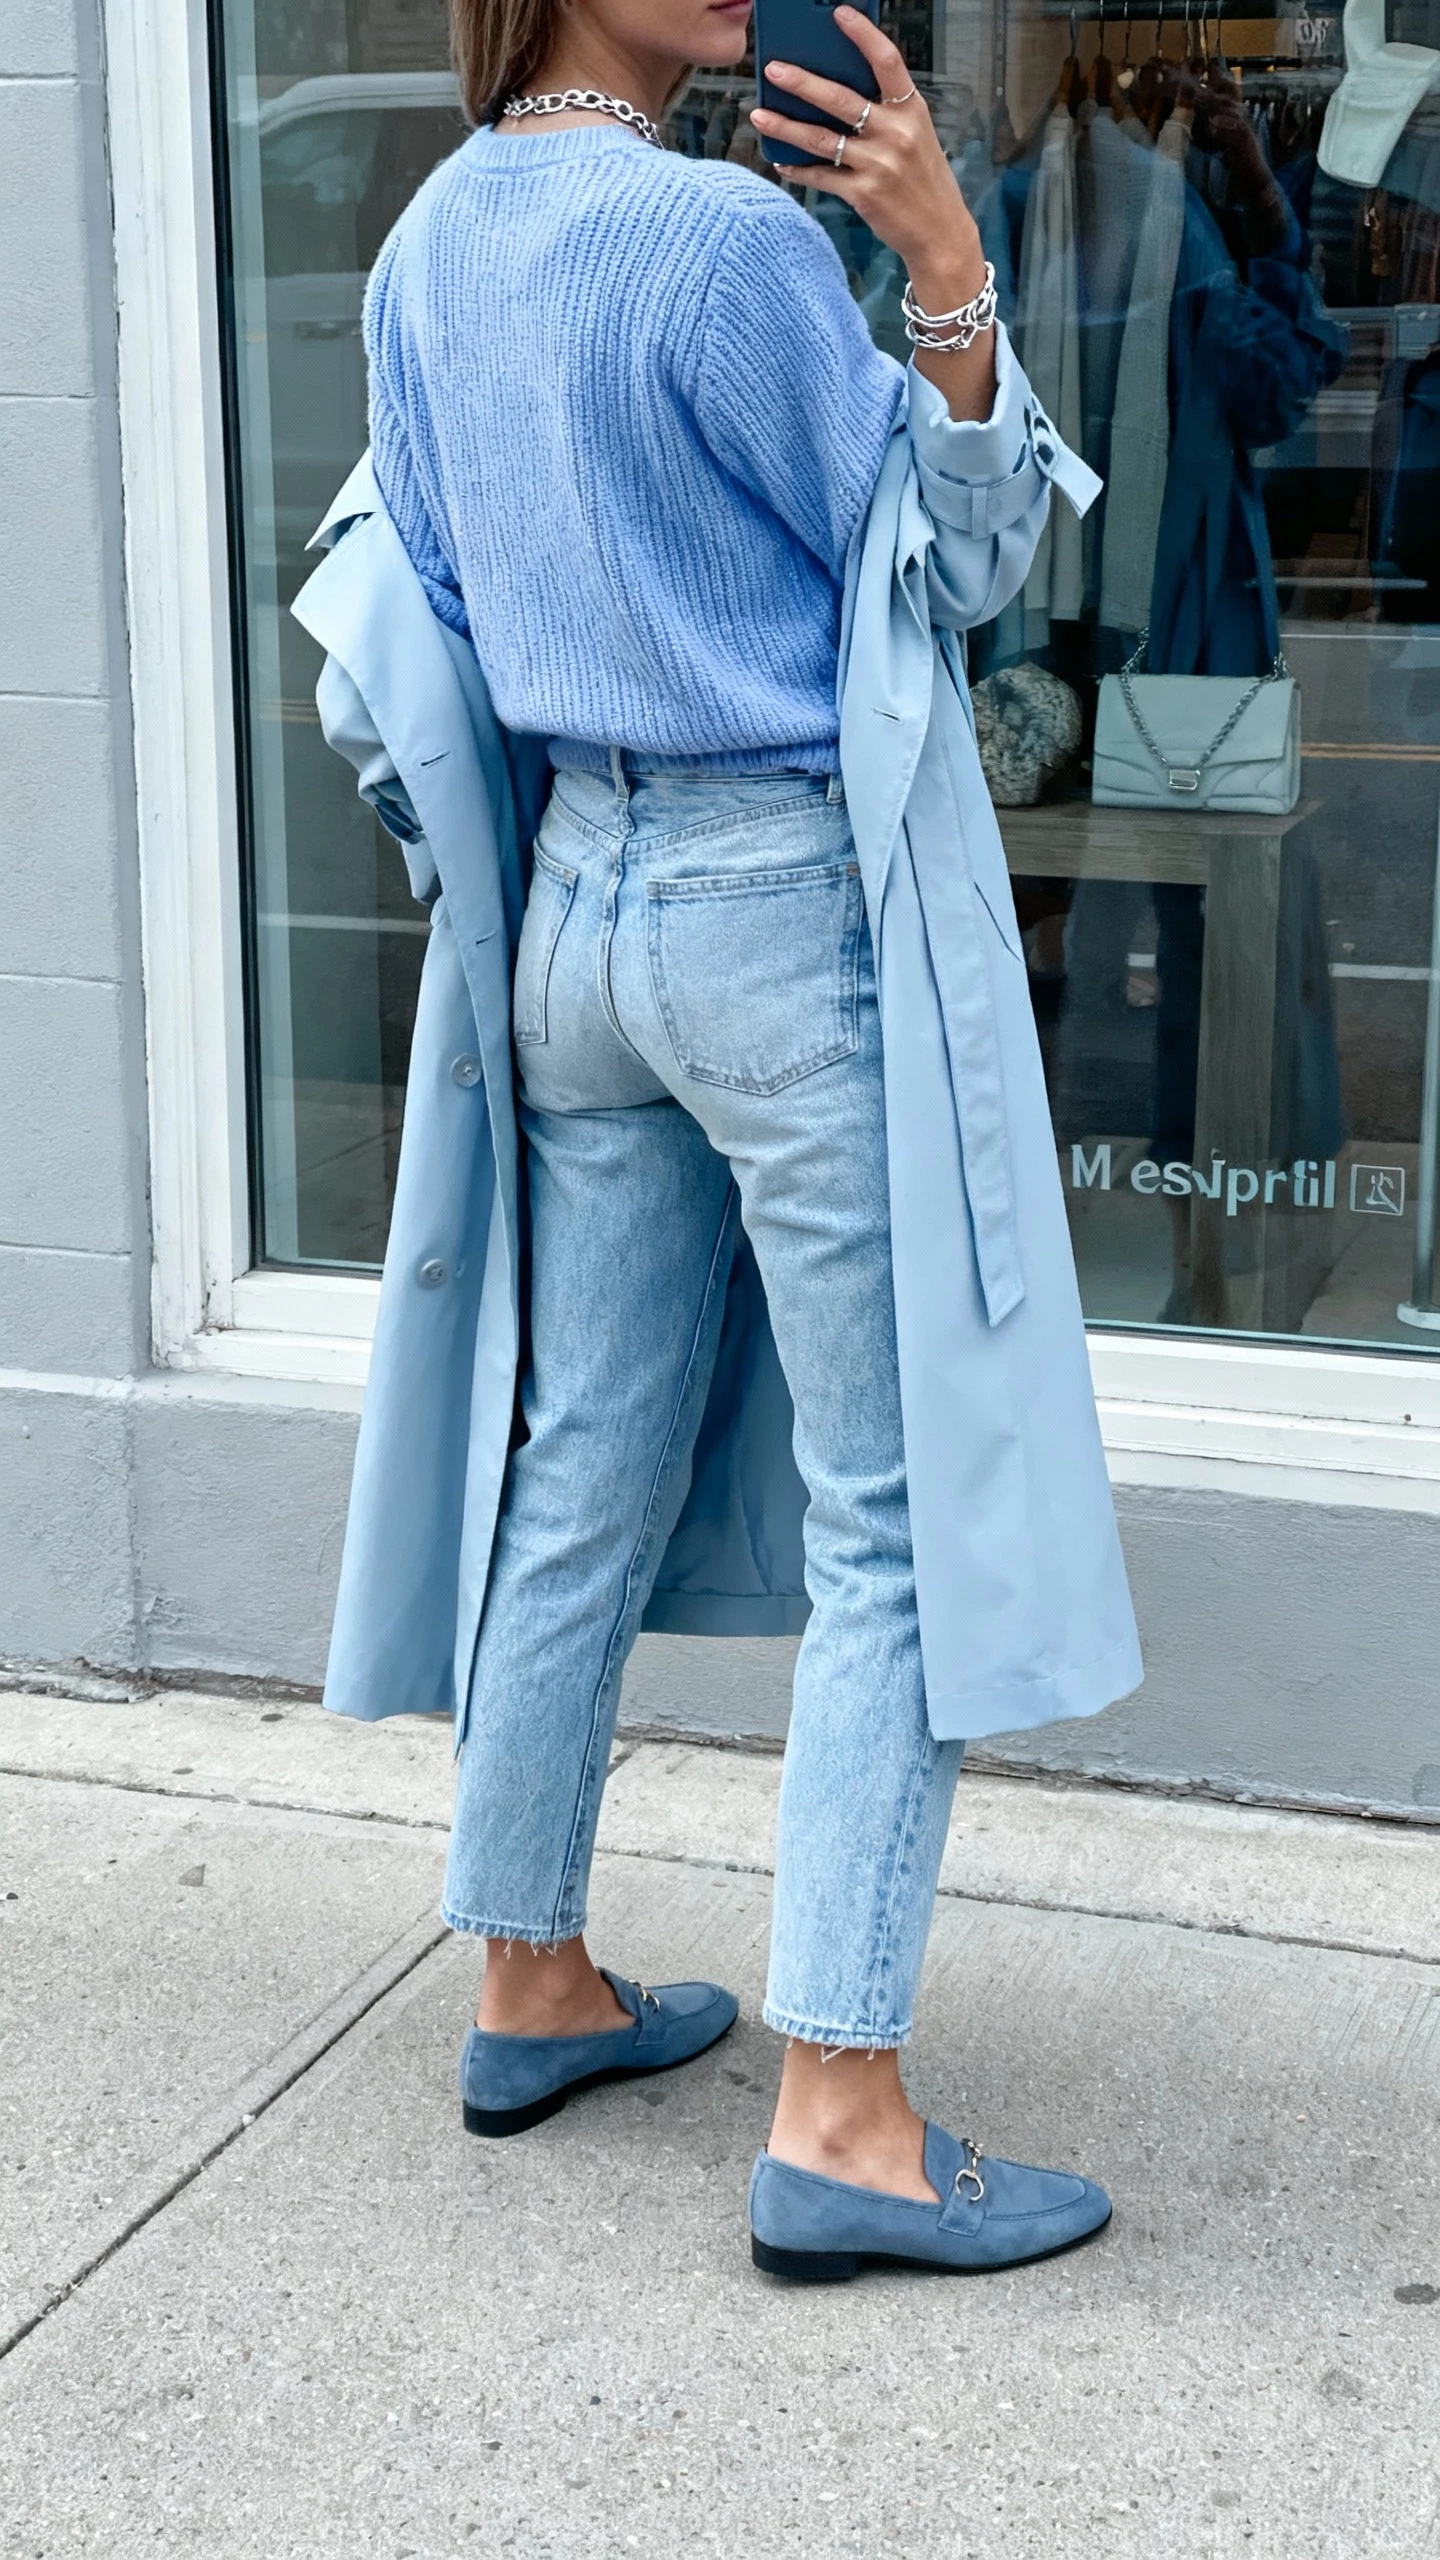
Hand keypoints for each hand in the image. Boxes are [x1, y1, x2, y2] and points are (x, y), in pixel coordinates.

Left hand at [749, 7, 994, 418]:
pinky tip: (781, 161)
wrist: (940, 232)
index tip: (839, 15)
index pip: (887, 61)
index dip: (863, 35)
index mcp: (912, 110)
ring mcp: (878, 165)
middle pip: (841, 99)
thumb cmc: (924, 180)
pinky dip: (799, 169)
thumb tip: (835, 93)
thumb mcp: (916, 136)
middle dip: (802, 82)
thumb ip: (885, 112)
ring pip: (822, 139)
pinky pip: (821, 176)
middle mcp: (895, 134)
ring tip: (760, 114)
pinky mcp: (863, 194)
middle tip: (774, 69)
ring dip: (786, 126)